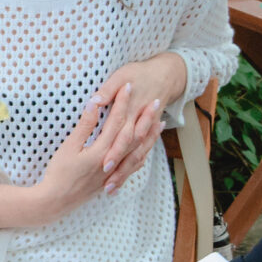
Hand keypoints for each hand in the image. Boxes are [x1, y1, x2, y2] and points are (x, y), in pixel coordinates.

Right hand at [0, 83, 160, 230]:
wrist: (55, 201)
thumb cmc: (58, 173)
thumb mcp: (68, 147)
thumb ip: (84, 125)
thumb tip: (95, 103)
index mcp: (101, 150)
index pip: (116, 121)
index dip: (123, 102)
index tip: (128, 86)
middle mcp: (112, 161)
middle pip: (134, 136)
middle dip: (146, 117)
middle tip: (156, 102)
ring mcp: (113, 172)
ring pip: (139, 152)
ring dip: (150, 136)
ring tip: (160, 124)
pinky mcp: (111, 180)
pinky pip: (133, 167)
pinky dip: (143, 155)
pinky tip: (146, 150)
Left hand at [98, 55, 190, 195]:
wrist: (167, 73)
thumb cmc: (140, 72)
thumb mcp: (121, 75)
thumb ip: (108, 90)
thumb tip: (95, 101)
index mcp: (131, 111)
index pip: (122, 135)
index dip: (113, 150)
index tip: (103, 164)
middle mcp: (139, 124)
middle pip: (129, 151)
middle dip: (118, 169)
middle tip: (105, 185)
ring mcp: (145, 131)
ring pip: (136, 156)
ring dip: (124, 173)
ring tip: (111, 189)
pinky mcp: (148, 134)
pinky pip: (142, 154)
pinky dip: (133, 167)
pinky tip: (122, 178)